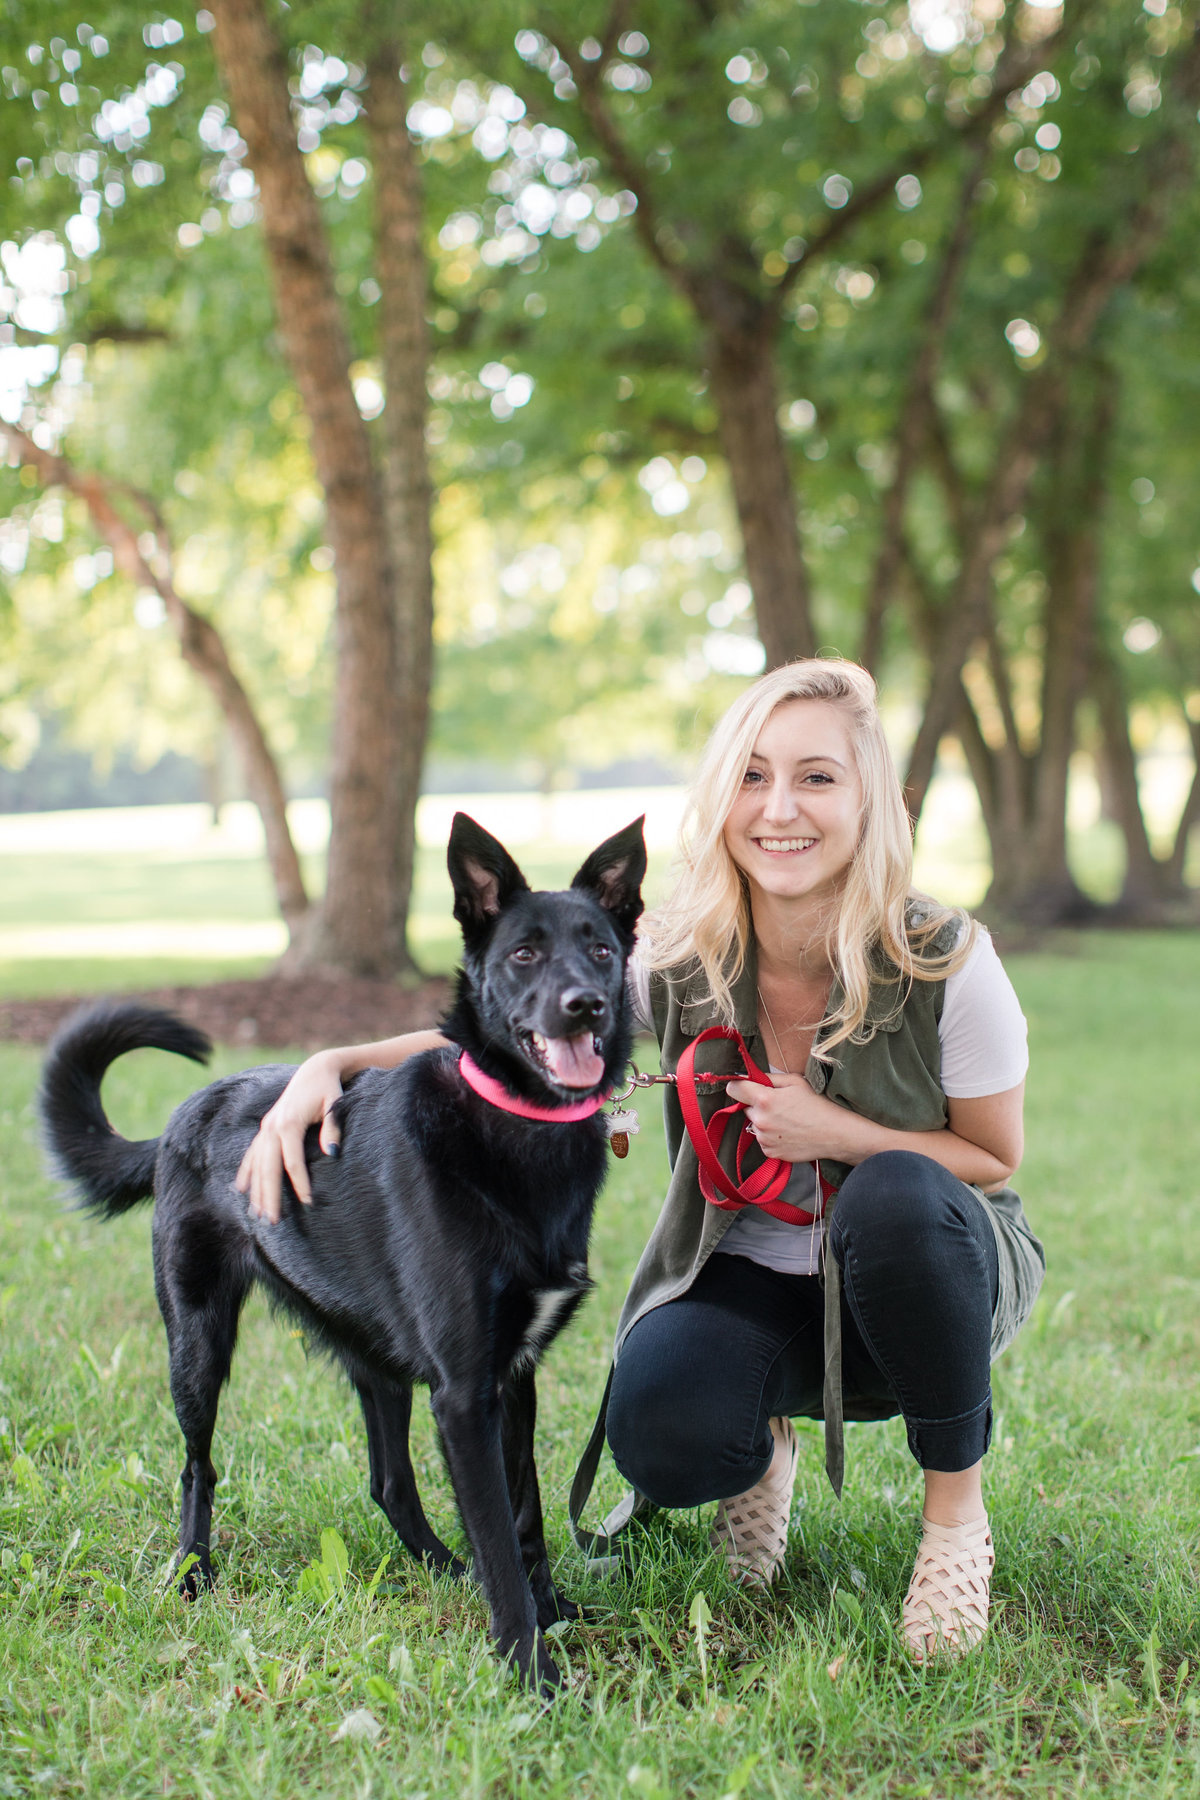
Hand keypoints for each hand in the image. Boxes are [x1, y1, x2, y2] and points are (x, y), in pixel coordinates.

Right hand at [235, 1051, 345, 1223]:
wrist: (315, 1070)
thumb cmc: (329, 1088)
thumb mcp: (334, 1105)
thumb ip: (332, 1129)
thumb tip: (332, 1154)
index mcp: (289, 1122)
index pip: (291, 1160)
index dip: (300, 1182)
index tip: (308, 1201)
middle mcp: (272, 1126)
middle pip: (268, 1167)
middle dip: (270, 1195)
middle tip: (272, 1220)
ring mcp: (266, 1127)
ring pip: (257, 1163)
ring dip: (256, 1189)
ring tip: (258, 1214)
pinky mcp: (265, 1127)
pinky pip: (252, 1153)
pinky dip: (246, 1171)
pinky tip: (241, 1189)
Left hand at [724, 1072, 844, 1163]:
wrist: (833, 1134)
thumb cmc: (817, 1105)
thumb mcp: (795, 1081)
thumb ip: (769, 1077)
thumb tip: (751, 1077)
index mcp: (765, 1099)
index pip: (734, 1089)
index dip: (738, 1085)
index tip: (744, 1087)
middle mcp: (760, 1120)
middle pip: (746, 1108)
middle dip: (757, 1105)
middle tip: (779, 1105)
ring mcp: (764, 1138)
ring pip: (755, 1125)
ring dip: (764, 1122)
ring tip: (787, 1120)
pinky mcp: (770, 1152)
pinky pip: (762, 1140)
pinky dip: (771, 1136)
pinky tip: (787, 1132)